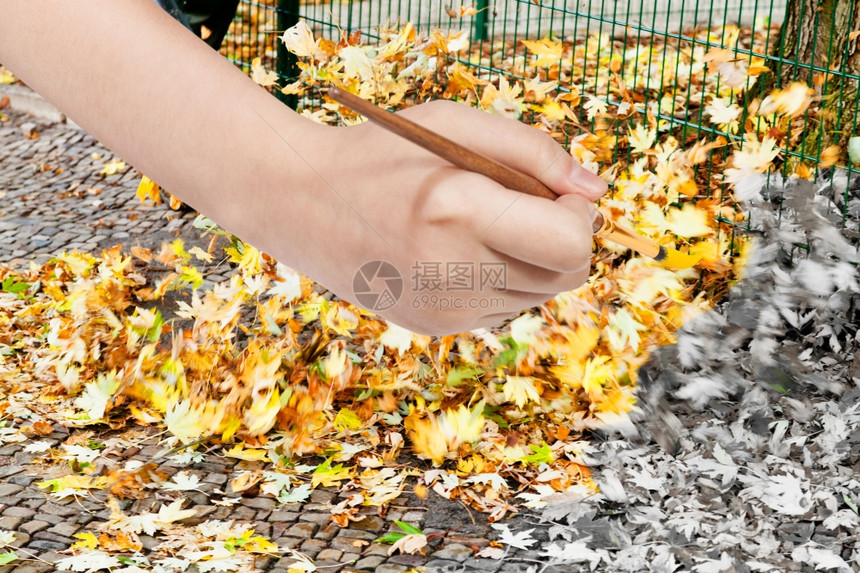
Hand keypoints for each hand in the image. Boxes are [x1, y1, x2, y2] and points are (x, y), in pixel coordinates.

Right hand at [268, 100, 607, 334]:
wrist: (301, 203)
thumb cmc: (383, 154)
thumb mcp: (457, 125)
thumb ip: (536, 152)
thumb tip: (598, 192)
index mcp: (459, 213)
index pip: (569, 244)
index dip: (581, 218)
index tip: (562, 196)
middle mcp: (454, 273)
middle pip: (564, 277)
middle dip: (565, 239)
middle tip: (531, 206)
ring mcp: (444, 310)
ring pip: (538, 296)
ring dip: (533, 260)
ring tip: (487, 224)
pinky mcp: (434, 326)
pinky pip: (502, 309)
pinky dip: (501, 280)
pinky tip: (461, 251)